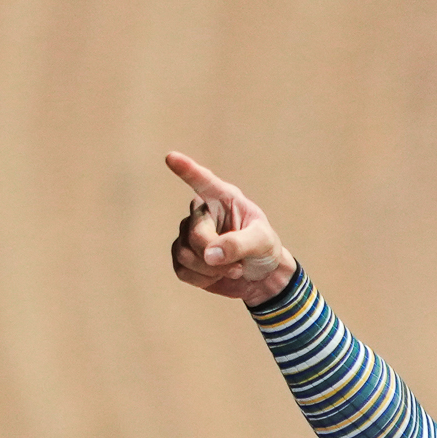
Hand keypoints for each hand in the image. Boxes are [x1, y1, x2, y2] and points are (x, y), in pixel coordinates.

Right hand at [165, 151, 297, 305]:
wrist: (262, 277)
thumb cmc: (265, 250)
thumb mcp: (262, 242)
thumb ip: (238, 244)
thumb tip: (208, 254)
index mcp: (223, 198)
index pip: (203, 181)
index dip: (187, 170)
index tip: (171, 157)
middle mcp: (202, 213)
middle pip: (194, 235)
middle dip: (215, 256)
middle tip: (238, 265)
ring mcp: (188, 235)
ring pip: (184, 254)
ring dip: (211, 270)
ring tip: (233, 269)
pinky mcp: (184, 258)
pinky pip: (182, 270)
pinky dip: (203, 280)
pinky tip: (217, 276)